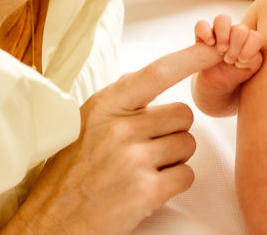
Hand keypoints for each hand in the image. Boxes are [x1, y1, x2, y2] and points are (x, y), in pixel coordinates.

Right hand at [5, 43, 221, 234]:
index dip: (191, 58)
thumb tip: (156, 75)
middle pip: (182, 114)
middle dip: (174, 130)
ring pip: (187, 144)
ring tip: (145, 169)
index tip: (215, 49)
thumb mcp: (86, 123)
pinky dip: (175, 183)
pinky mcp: (146, 192)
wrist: (52, 221)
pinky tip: (149, 188)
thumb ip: (120, 99)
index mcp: (104, 106)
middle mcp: (119, 129)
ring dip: (175, 158)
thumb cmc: (71, 171)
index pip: (157, 72)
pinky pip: (186, 175)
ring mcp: (133, 160)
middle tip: (149, 148)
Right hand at [194, 14, 262, 90]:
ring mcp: (219, 32)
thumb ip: (254, 59)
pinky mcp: (203, 34)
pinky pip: (201, 24)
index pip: (255, 36)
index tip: (241, 61)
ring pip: (222, 19)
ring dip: (223, 35)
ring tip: (221, 50)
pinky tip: (209, 44)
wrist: (218, 81)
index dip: (250, 49)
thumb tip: (243, 54)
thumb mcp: (250, 68)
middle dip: (236, 46)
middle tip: (230, 60)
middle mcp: (235, 33)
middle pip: (240, 29)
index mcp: (249, 39)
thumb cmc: (237, 73)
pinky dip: (205, 32)